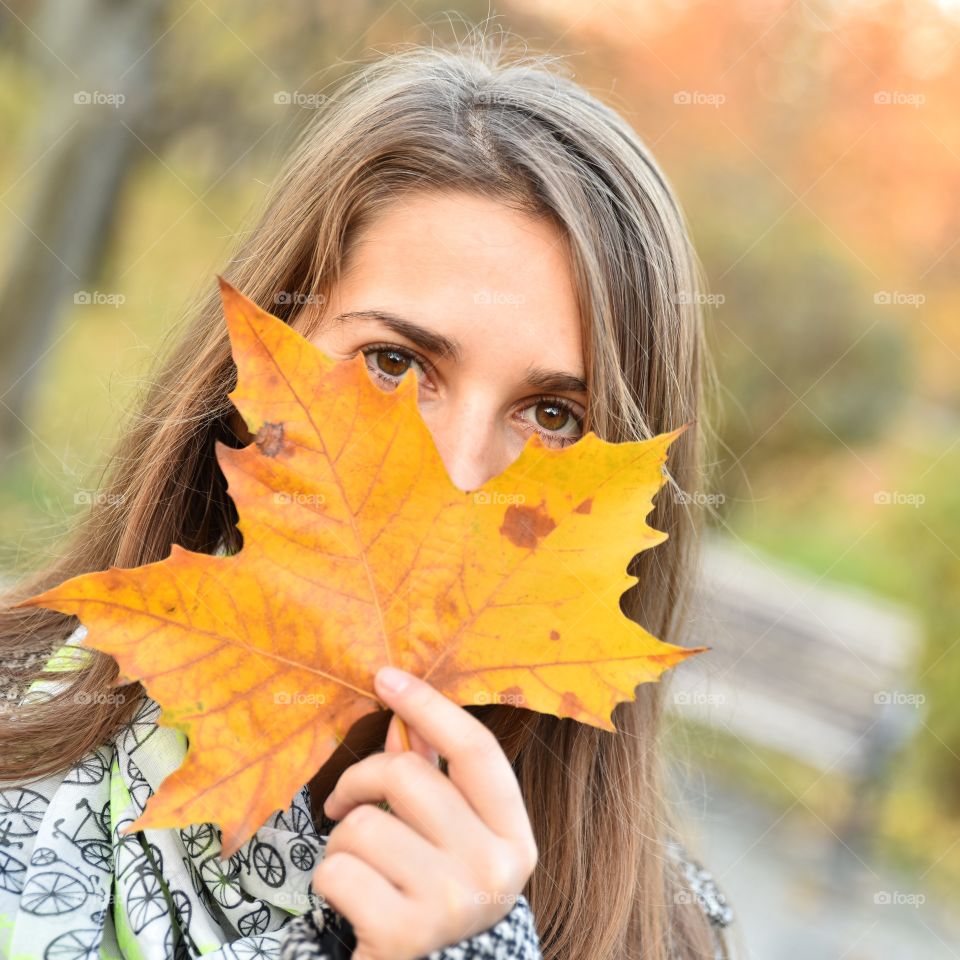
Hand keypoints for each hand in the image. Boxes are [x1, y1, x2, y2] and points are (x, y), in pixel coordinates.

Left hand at [312, 666, 537, 959]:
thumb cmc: (436, 891)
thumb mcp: (450, 835)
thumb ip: (432, 774)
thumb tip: (400, 714)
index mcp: (513, 833)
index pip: (475, 749)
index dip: (429, 706)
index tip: (385, 677)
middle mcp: (494, 866)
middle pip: (407, 776)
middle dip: (359, 781)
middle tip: (342, 801)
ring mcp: (451, 902)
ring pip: (362, 825)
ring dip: (342, 840)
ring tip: (358, 864)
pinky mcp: (403, 934)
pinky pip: (337, 870)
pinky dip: (329, 878)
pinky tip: (351, 898)